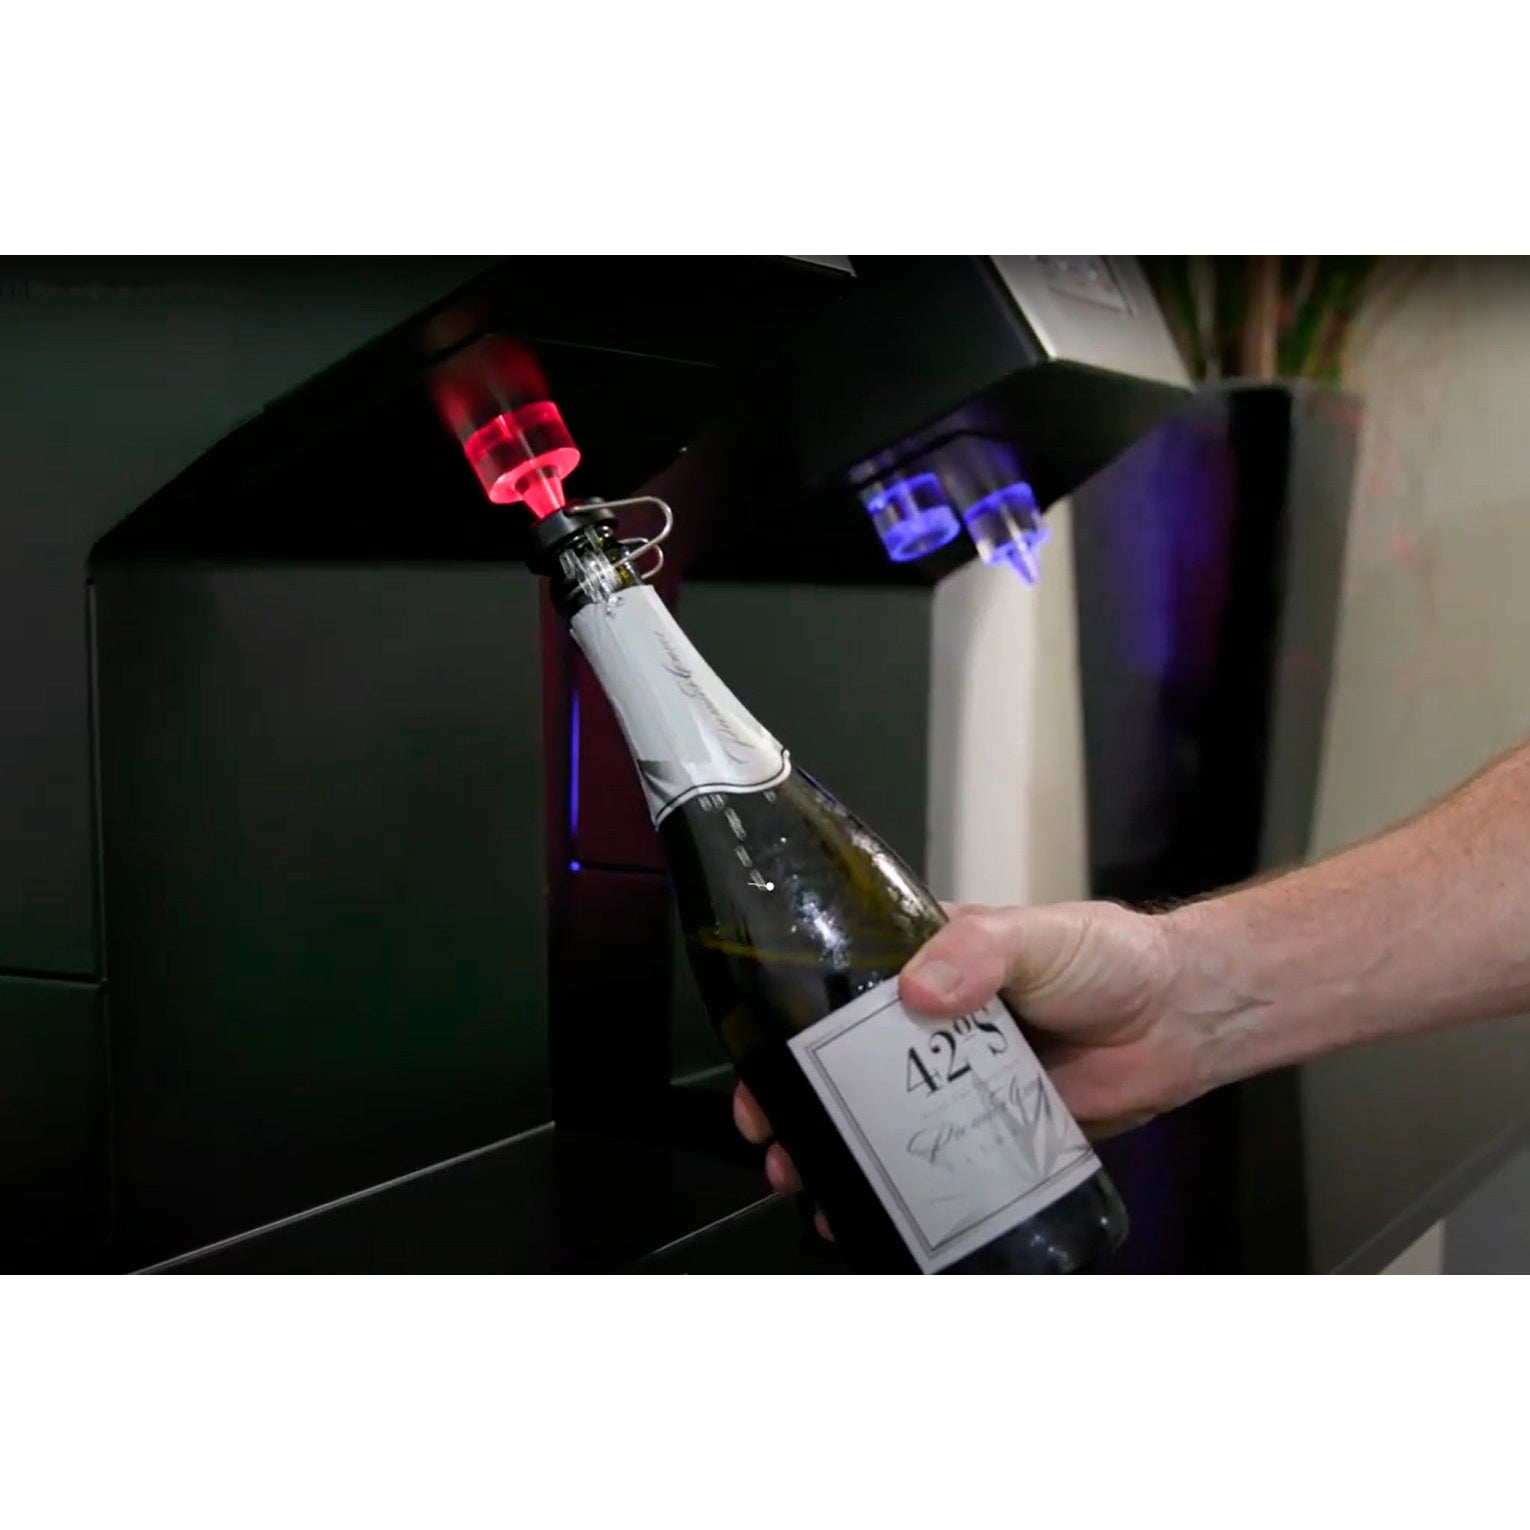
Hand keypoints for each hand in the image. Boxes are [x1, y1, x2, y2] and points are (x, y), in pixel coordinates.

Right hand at [735, 900, 1206, 1237]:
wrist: (1179, 1020)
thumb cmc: (1109, 958)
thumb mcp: (1036, 934)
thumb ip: (980, 949)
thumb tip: (925, 988)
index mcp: (924, 961)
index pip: (838, 987)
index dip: (790, 1022)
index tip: (760, 1054)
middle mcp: (932, 1022)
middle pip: (847, 1064)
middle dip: (798, 1100)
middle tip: (769, 1131)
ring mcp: (958, 1080)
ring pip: (883, 1119)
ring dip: (839, 1149)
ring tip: (807, 1178)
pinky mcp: (991, 1129)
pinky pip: (938, 1161)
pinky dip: (902, 1185)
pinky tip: (874, 1205)